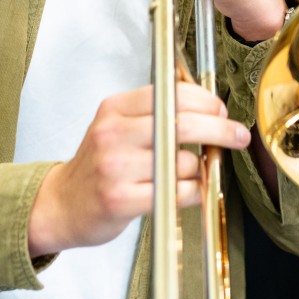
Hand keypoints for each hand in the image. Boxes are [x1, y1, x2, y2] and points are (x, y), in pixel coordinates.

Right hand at [27, 83, 251, 256]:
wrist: (60, 205)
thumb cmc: (99, 165)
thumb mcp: (117, 126)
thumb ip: (156, 113)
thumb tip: (211, 107)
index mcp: (114, 109)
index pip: (173, 94)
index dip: (206, 101)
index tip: (221, 110)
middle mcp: (113, 134)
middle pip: (185, 124)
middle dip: (221, 129)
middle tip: (238, 135)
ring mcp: (115, 167)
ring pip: (184, 162)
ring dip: (201, 168)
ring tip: (194, 171)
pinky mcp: (120, 199)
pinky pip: (178, 192)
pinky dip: (194, 191)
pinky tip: (190, 190)